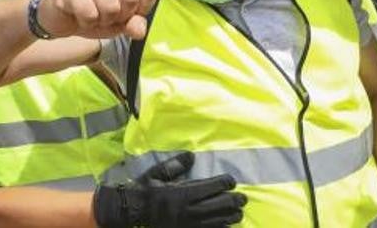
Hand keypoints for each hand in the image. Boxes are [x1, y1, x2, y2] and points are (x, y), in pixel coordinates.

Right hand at [37, 0, 156, 39]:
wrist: (56, 17)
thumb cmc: (92, 15)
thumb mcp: (118, 23)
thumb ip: (133, 24)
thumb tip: (140, 29)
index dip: (140, 10)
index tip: (125, 13)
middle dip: (120, 16)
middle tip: (105, 15)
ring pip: (111, 7)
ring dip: (101, 20)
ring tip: (92, 15)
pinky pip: (90, 14)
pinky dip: (86, 23)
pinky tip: (78, 16)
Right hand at [93, 152, 245, 227]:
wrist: (132, 212)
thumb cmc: (145, 190)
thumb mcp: (157, 173)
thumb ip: (175, 165)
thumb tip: (192, 156)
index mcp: (182, 193)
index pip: (209, 187)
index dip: (224, 184)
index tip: (231, 181)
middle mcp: (188, 210)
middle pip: (217, 205)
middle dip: (232, 201)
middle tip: (243, 198)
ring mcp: (188, 224)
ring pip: (215, 221)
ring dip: (230, 217)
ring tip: (239, 213)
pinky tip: (227, 227)